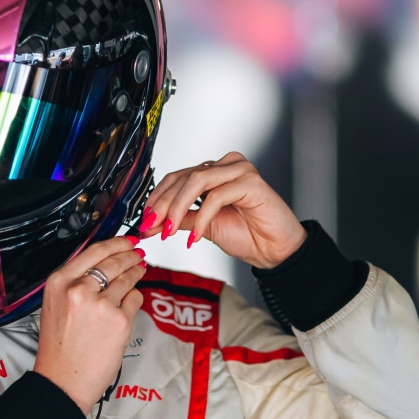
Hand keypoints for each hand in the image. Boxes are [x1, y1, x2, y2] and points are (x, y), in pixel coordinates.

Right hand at [34, 236, 146, 413]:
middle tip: (138, 253)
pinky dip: (135, 297)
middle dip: (130, 255)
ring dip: (136, 272)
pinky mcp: (119, 321)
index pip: (93, 250)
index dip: (116, 242)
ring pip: (127, 278)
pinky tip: (132, 299)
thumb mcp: (56, 305)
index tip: (126, 240)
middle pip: (113, 261)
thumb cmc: (58, 349)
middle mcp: (79, 290)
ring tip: (140, 269)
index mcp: (59, 282)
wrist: (63, 381)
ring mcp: (101, 305)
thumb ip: (74, 283)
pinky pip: (134, 299)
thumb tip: (101, 265)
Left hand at [139, 152, 305, 268]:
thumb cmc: (247, 236)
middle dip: (163, 203)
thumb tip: (151, 223)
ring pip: (197, 180)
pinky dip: (201, 217)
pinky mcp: (251, 182)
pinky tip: (195, 236)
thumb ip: (178, 220)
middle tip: (151, 225)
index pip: (176, 178)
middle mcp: (225, 167)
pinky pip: (217, 196)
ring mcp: (239, 171)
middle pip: (184, 177)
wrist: (275, 251)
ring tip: (168, 229)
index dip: (157, 198)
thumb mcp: (201, 227)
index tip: (144, 220)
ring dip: (177, 207)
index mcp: (213, 173)